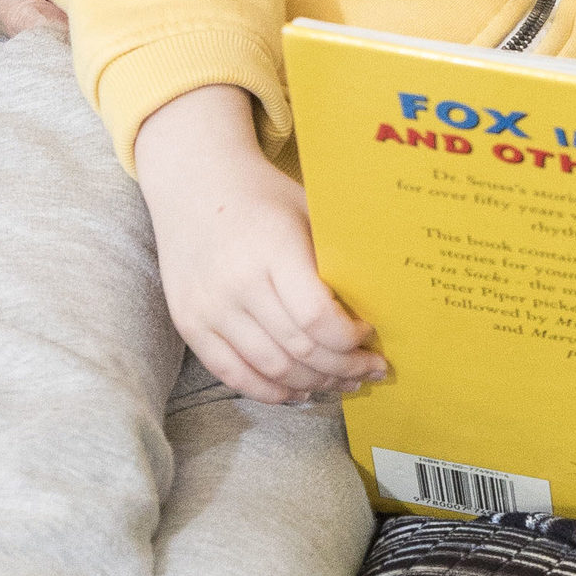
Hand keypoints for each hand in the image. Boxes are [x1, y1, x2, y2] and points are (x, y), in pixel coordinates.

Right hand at [135, 85, 383, 401]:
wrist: (193, 183)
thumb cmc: (265, 198)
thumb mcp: (309, 210)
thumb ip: (338, 258)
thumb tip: (386, 302)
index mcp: (273, 249)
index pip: (318, 318)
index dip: (351, 337)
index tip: (371, 331)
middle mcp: (236, 283)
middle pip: (300, 350)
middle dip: (344, 367)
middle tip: (371, 369)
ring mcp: (208, 308)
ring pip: (272, 370)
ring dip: (315, 384)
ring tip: (342, 383)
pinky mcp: (189, 325)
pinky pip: (233, 374)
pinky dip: (270, 391)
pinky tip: (299, 391)